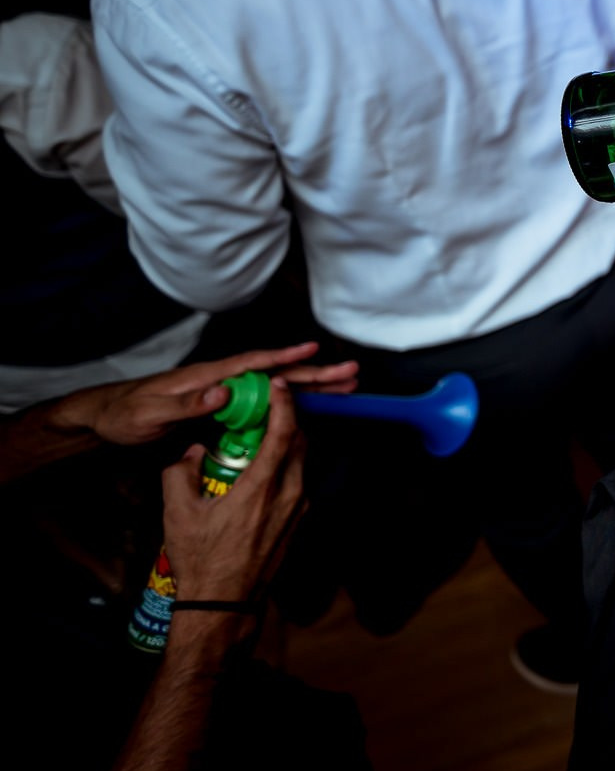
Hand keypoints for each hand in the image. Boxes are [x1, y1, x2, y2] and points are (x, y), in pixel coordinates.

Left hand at [50, 342, 357, 448]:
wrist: (108, 419)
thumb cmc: (127, 414)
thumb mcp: (152, 413)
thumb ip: (189, 403)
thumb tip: (225, 392)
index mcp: (208, 376)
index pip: (254, 364)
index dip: (285, 358)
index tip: (314, 351)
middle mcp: (223, 380)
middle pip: (277, 374)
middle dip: (315, 372)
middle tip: (350, 373)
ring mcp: (226, 393)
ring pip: (278, 388)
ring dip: (312, 387)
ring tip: (345, 387)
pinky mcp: (225, 408)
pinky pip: (267, 404)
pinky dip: (293, 404)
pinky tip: (312, 407)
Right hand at [161, 379, 306, 603]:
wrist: (224, 603)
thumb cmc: (201, 560)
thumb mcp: (178, 512)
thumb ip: (180, 472)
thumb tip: (191, 451)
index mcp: (262, 488)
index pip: (284, 433)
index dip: (284, 404)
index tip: (278, 387)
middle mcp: (289, 495)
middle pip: (299, 443)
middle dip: (286, 419)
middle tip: (265, 408)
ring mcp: (298, 510)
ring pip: (301, 462)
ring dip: (286, 443)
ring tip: (260, 436)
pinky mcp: (298, 521)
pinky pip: (298, 481)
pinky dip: (285, 466)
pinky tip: (263, 468)